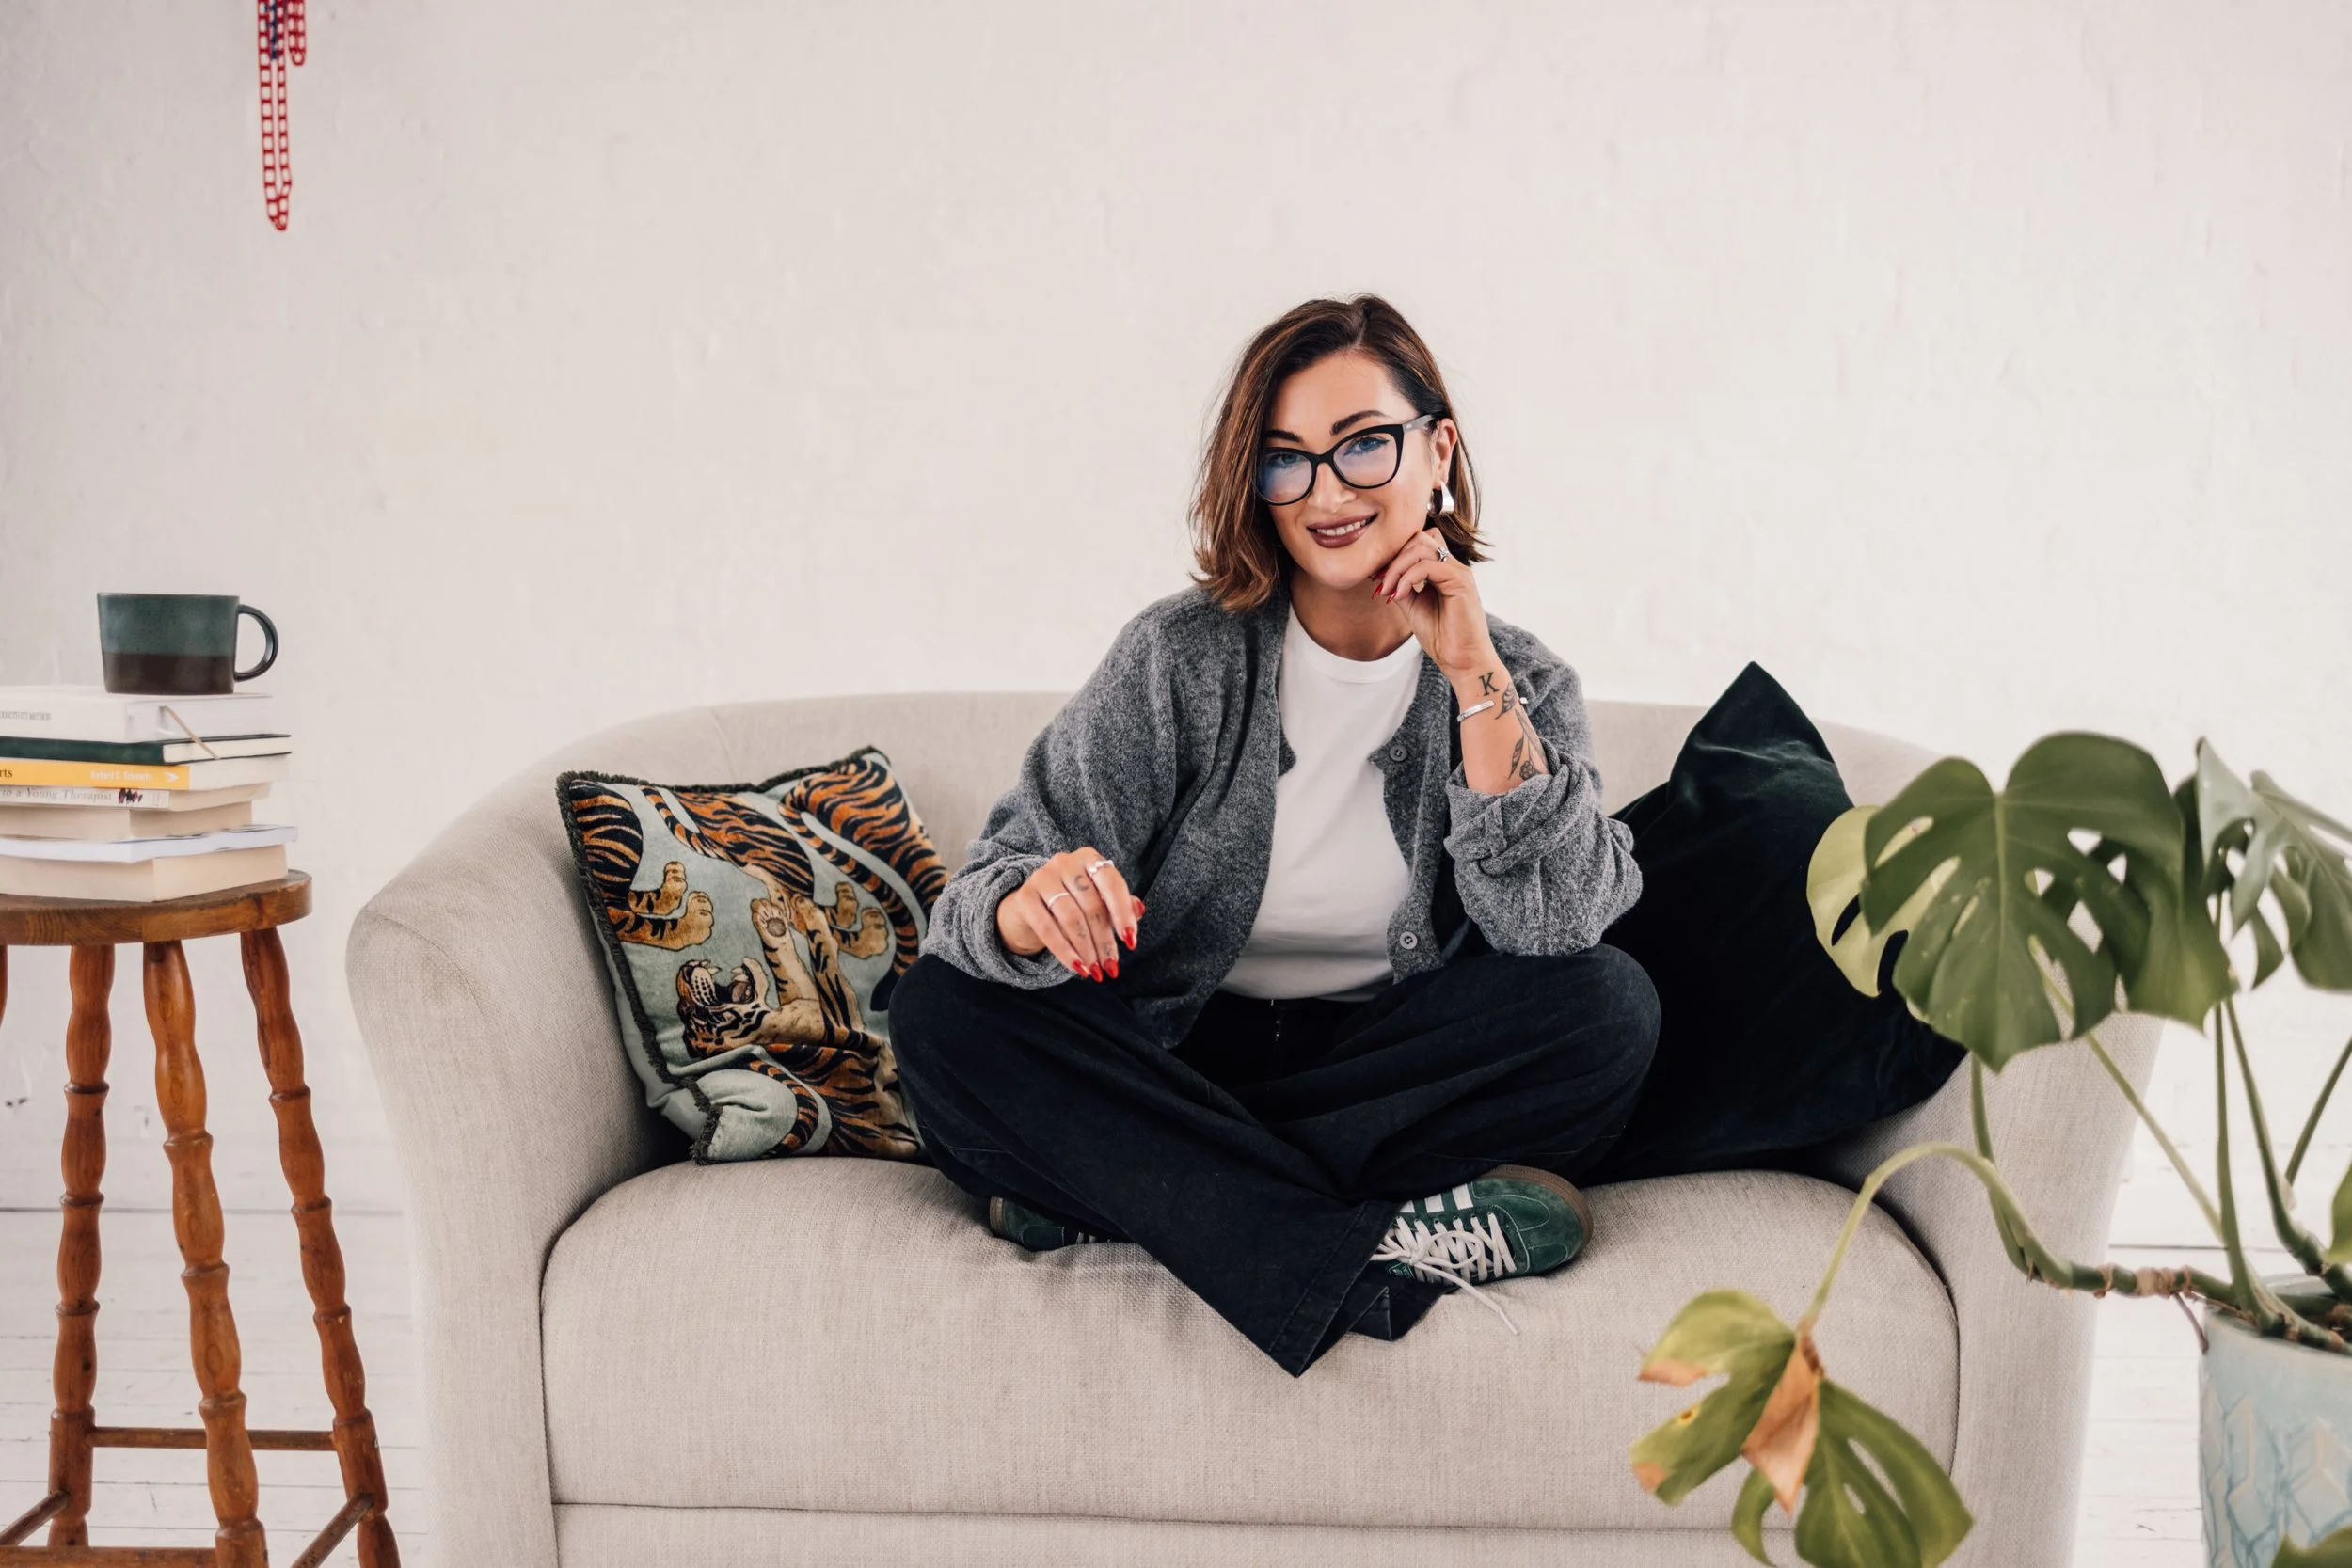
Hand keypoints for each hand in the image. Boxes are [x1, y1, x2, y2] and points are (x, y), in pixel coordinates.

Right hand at [994, 846, 1144, 981]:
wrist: (1030, 907)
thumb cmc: (1073, 902)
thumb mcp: (1098, 901)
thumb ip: (1120, 905)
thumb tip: (1139, 910)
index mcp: (1089, 858)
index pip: (1111, 883)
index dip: (1123, 913)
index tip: (1131, 942)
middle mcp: (1065, 862)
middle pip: (1091, 905)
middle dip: (1104, 941)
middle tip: (1112, 967)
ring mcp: (1042, 877)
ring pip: (1071, 918)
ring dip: (1086, 949)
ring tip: (1095, 971)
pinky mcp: (1024, 897)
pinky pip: (1047, 928)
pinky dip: (1064, 951)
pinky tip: (1076, 967)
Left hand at [1373, 525, 1496, 677]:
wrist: (1462, 661)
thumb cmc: (1442, 638)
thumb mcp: (1413, 607)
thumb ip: (1401, 586)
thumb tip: (1383, 574)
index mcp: (1443, 571)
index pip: (1418, 543)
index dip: (1395, 554)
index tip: (1379, 577)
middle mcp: (1453, 567)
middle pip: (1418, 539)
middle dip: (1394, 557)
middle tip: (1381, 583)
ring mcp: (1459, 572)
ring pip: (1421, 548)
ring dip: (1397, 567)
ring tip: (1388, 591)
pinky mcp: (1461, 582)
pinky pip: (1428, 566)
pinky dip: (1408, 578)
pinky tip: (1400, 595)